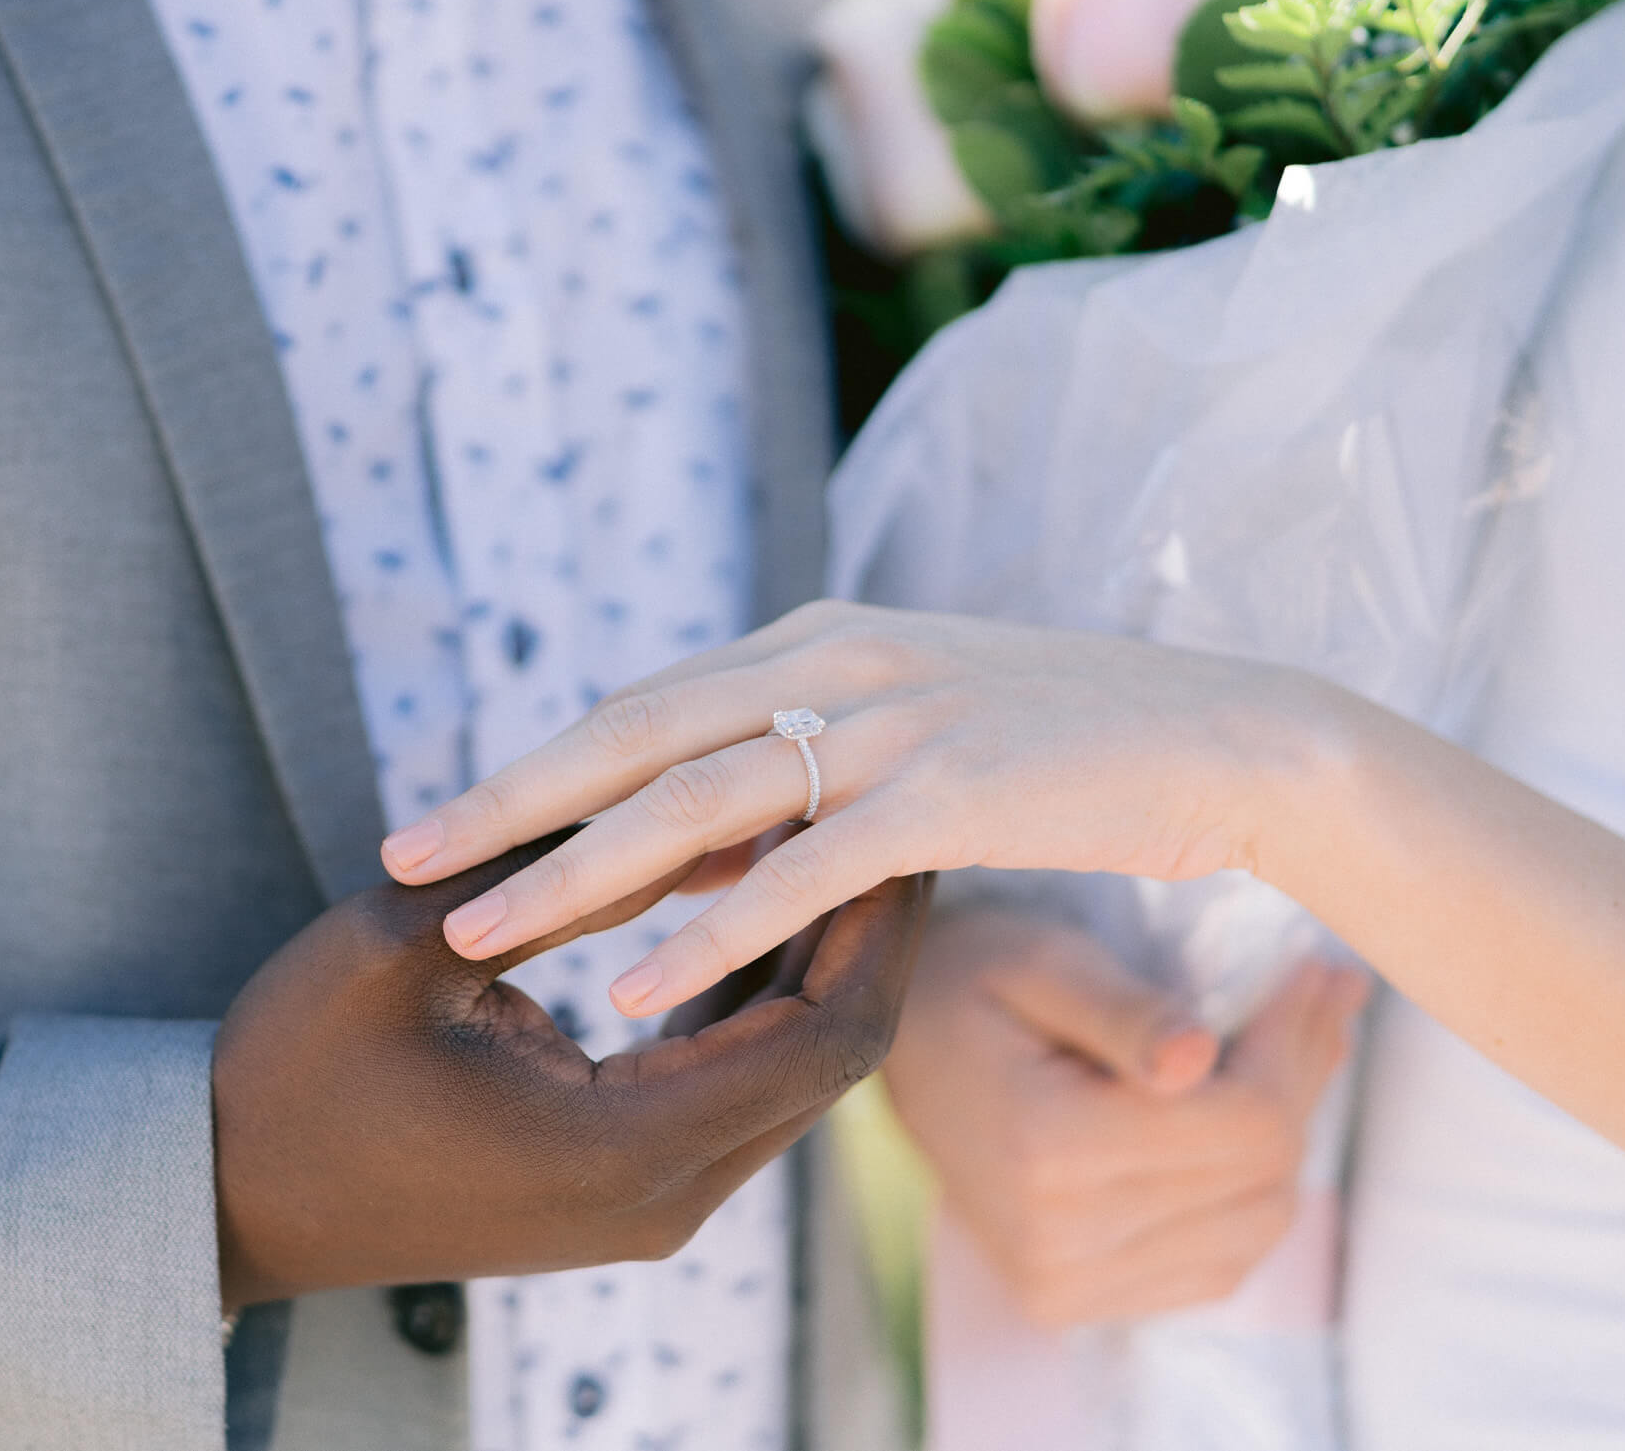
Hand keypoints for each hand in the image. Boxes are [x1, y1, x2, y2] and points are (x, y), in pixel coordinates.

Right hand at [212, 835, 929, 1308]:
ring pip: (786, 1068)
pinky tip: (730, 891)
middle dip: (867, 925)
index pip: (827, 1034)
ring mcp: (647, 1200)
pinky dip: (746, 989)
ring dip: (808, 951)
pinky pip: (726, 1078)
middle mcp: (665, 1194)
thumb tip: (664, 785)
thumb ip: (540, 866)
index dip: (875, 914)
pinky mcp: (619, 1181)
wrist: (225, 1196)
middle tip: (885, 801)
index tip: (895, 805)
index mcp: (630, 1147)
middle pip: (831, 1056)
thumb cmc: (294, 1070)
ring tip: (820, 825)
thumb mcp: (404, 943)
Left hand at [380, 600, 1313, 1016]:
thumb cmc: (1061, 742)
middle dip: (507, 806)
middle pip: (631, 736)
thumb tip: (676, 842)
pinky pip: (801, 870)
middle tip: (401, 861)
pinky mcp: (949, 793)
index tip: (442, 821)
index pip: (641, 706)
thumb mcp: (907, 730)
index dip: (534, 767)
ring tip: (479, 932)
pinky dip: (709, 927)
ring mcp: (891, 722)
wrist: (1223, 735)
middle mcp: (835, 661)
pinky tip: (630, 985)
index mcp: (816, 639)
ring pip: (695, 800)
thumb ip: (793, 769)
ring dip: (574, 873)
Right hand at [885, 908, 1366, 1325]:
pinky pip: (1217, 1266)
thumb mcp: (1044, 962)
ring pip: (1258, 1226)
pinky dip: (1244, 1197)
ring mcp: (1064, 1284)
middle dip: (1301, 1079)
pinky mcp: (1073, 1302)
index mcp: (1046, 1146)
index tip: (1311, 974)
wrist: (902, 1048)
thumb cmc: (974, 982)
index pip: (1248, 1123)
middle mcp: (1057, 1238)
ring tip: (1277, 1054)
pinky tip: (1226, 1127)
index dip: (1297, 1045)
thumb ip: (1126, 1009)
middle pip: (1265, 1176)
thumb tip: (1199, 1058)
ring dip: (1283, 1139)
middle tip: (1313, 998)